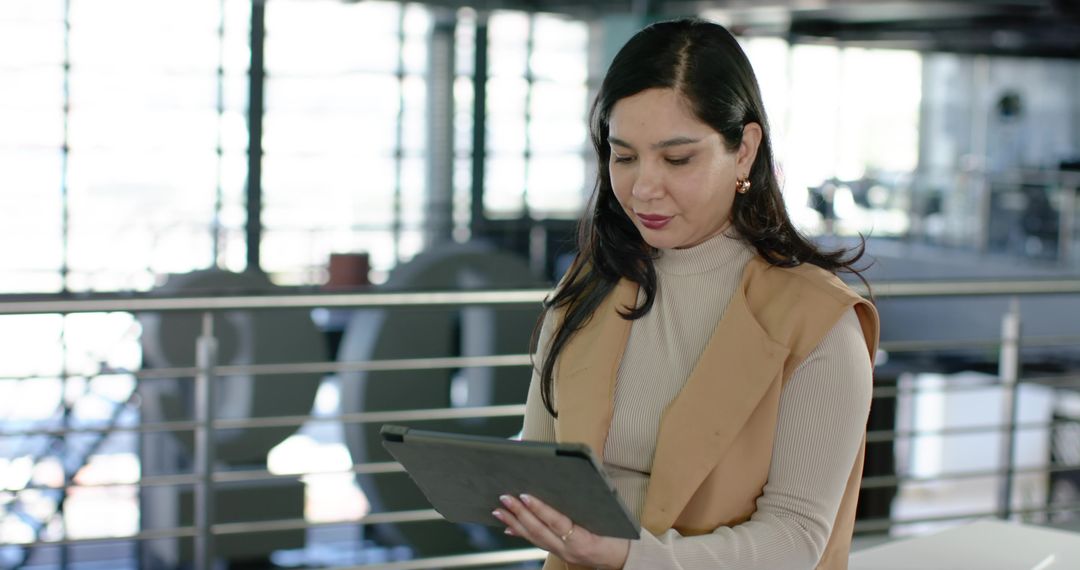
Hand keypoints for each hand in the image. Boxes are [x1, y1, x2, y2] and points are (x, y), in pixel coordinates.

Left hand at [492, 494, 629, 568]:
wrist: (622, 558)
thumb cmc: (618, 535)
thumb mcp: (607, 519)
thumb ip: (590, 504)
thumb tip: (568, 483)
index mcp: (582, 540)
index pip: (557, 522)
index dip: (539, 509)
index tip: (525, 496)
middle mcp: (568, 549)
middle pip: (538, 530)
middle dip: (519, 514)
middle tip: (505, 499)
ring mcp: (562, 553)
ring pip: (534, 537)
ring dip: (514, 523)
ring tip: (499, 510)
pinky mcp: (558, 552)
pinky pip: (537, 542)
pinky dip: (522, 534)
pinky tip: (509, 528)